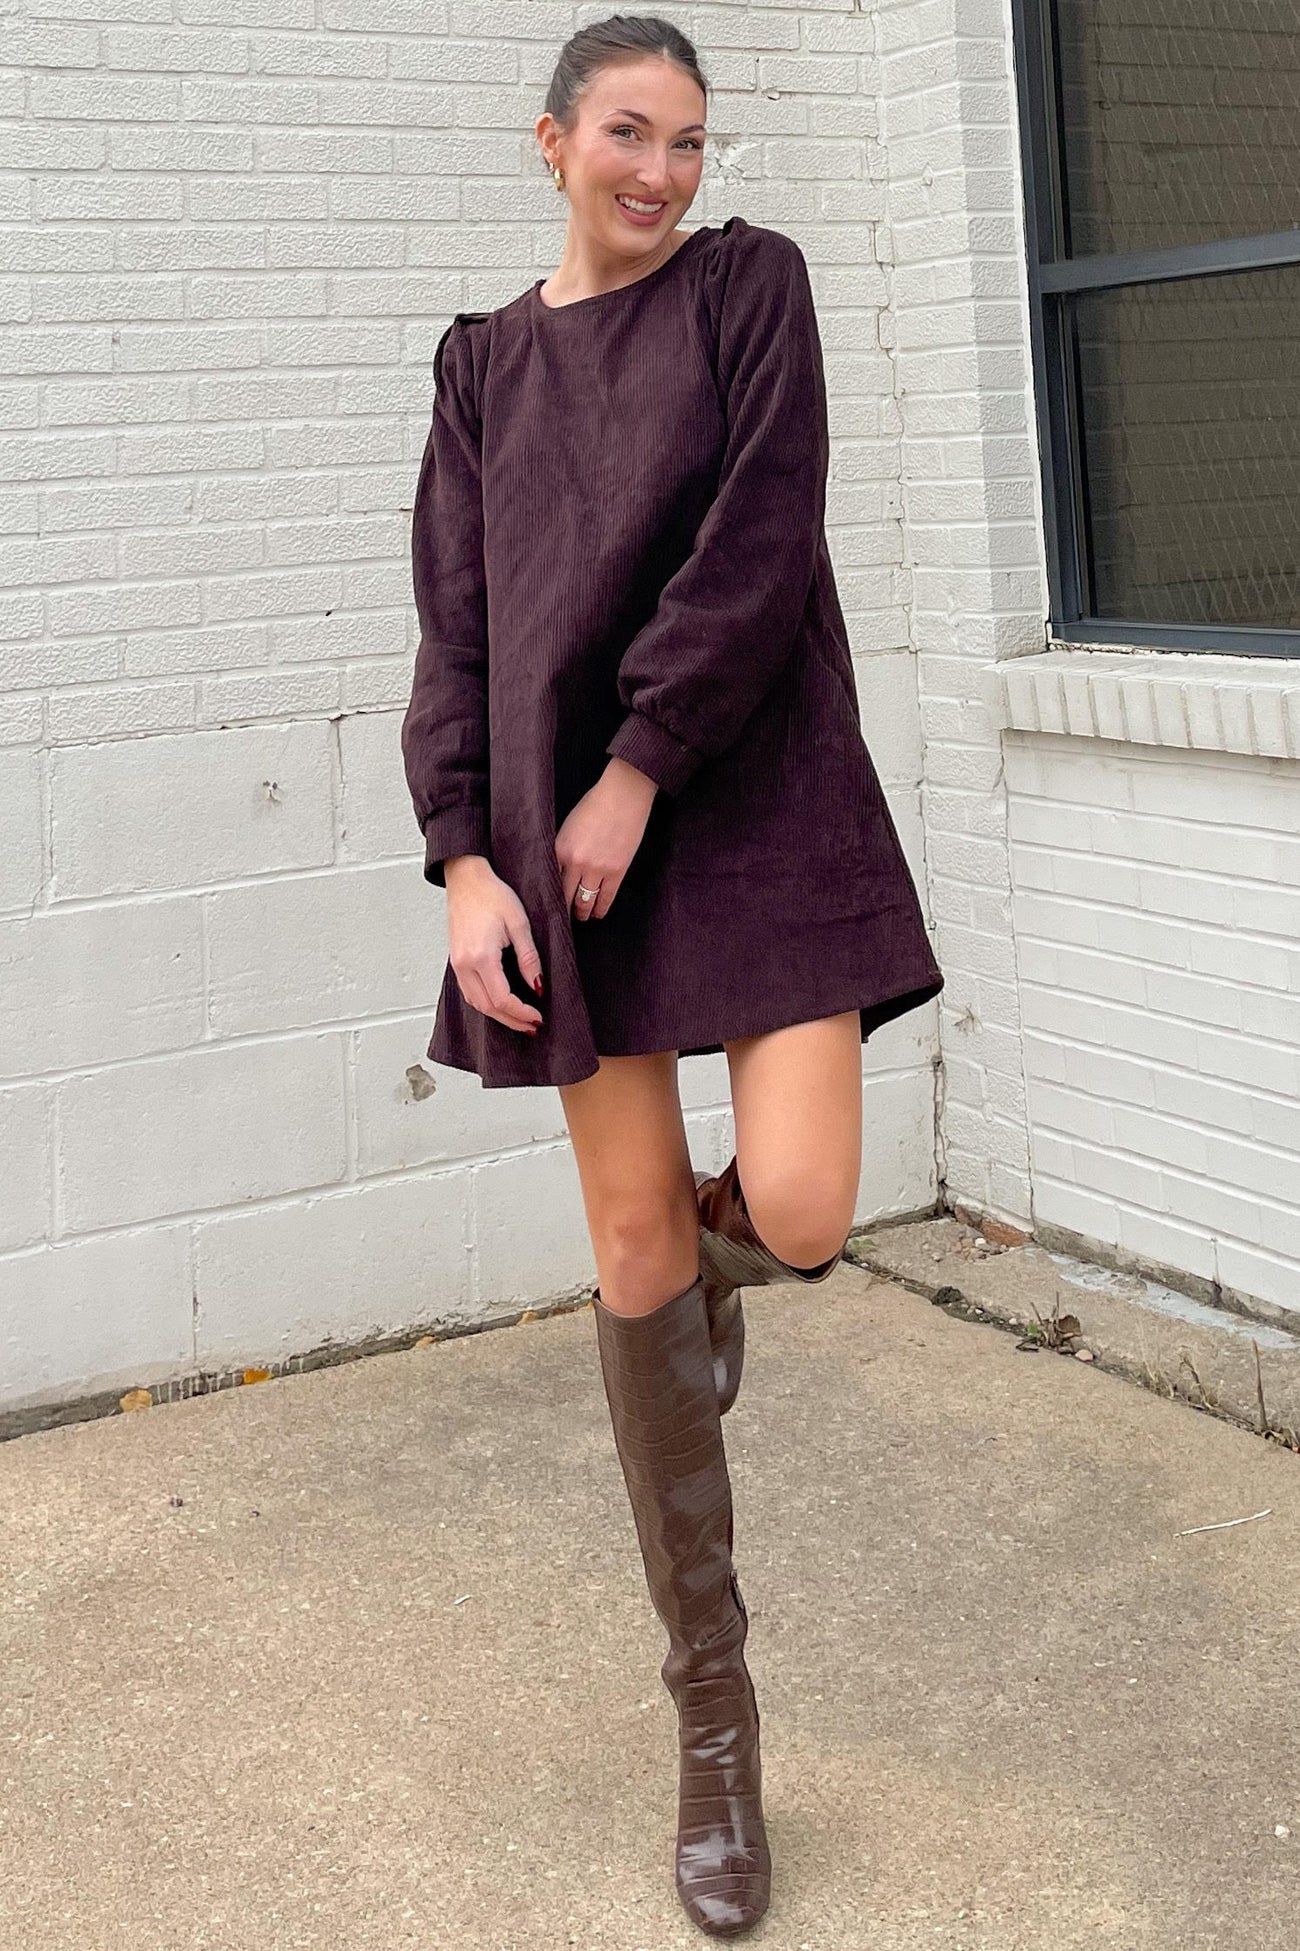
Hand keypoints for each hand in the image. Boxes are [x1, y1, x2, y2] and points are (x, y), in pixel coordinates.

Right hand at [443, 855, 544, 1035]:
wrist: (466, 878)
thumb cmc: (492, 894)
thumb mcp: (519, 924)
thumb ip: (529, 959)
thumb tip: (538, 987)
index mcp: (481, 956)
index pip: (502, 998)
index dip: (521, 1013)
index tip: (538, 1017)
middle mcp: (464, 964)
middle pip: (487, 1007)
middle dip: (512, 1021)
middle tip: (533, 1027)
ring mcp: (457, 964)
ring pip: (476, 1003)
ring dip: (498, 1015)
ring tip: (520, 1019)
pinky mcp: (456, 960)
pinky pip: (469, 992)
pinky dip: (485, 1004)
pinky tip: (500, 1004)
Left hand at [555, 758, 656, 921]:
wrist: (623, 795)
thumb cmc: (595, 805)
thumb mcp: (568, 826)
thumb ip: (562, 849)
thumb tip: (559, 871)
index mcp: (559, 848)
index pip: (549, 882)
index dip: (548, 897)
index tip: (546, 907)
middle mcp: (575, 862)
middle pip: (564, 897)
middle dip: (562, 910)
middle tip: (560, 920)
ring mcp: (597, 868)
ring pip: (584, 902)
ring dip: (582, 913)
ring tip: (581, 917)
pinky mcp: (617, 871)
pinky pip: (606, 898)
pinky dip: (600, 909)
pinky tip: (597, 914)